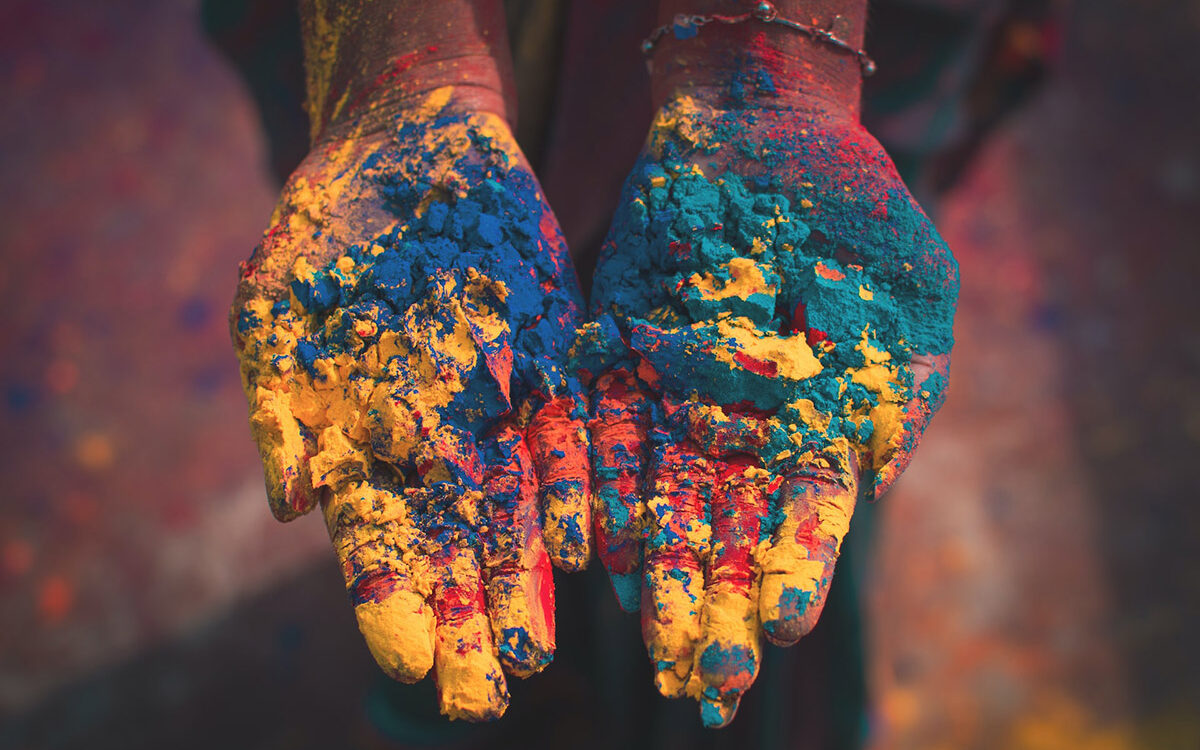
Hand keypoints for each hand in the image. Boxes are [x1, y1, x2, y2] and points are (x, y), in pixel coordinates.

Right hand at [231, 88, 590, 720]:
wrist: (410, 144)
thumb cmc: (326, 227)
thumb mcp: (277, 304)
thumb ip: (281, 406)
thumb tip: (290, 504)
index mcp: (361, 442)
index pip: (377, 544)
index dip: (392, 605)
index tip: (412, 666)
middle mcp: (434, 442)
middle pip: (453, 549)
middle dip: (467, 623)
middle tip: (483, 699)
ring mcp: (498, 409)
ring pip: (516, 510)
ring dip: (526, 581)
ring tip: (537, 651)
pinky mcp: (555, 363)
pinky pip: (572, 437)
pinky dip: (578, 489)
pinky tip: (586, 544)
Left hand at [576, 94, 957, 725]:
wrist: (765, 130)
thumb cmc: (857, 209)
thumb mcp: (910, 292)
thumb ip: (901, 386)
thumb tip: (879, 478)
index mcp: (814, 427)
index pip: (802, 518)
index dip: (792, 569)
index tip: (779, 628)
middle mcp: (738, 429)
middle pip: (724, 529)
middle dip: (715, 601)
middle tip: (705, 678)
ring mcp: (671, 397)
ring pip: (656, 495)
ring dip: (652, 566)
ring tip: (643, 635)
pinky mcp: (614, 358)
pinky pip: (599, 431)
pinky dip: (594, 482)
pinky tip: (591, 540)